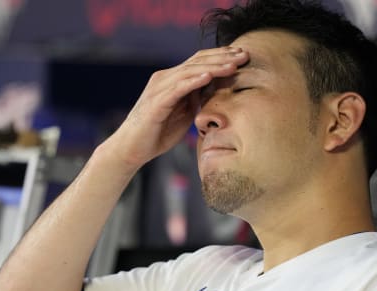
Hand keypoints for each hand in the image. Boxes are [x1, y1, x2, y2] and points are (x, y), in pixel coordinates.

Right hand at [107, 46, 248, 170]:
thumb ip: (197, 99)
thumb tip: (216, 91)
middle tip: (244, 55)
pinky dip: (194, 81)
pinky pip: (177, 88)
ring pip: (190, 71)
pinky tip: (209, 77)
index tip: (243, 55)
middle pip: (198, 61)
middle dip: (223, 57)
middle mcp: (165, 78)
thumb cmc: (158, 133)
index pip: (200, 61)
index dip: (222, 56)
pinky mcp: (156, 102)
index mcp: (173, 79)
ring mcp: (159, 88)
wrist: (132, 149)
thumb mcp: (184, 113)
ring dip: (214, 67)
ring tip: (233, 65)